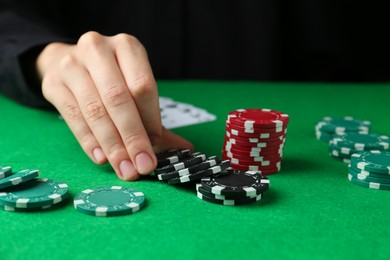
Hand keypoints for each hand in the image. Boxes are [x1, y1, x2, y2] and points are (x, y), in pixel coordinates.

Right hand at [36, 31, 192, 180]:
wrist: (66, 62)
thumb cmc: (111, 79)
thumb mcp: (134, 86)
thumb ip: (155, 117)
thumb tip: (186, 148)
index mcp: (127, 46)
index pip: (142, 86)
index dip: (150, 119)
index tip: (156, 146)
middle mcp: (98, 49)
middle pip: (118, 98)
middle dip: (132, 137)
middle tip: (143, 166)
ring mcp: (71, 64)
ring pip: (95, 111)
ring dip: (113, 146)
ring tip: (125, 169)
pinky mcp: (53, 83)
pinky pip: (73, 118)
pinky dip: (89, 142)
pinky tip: (102, 158)